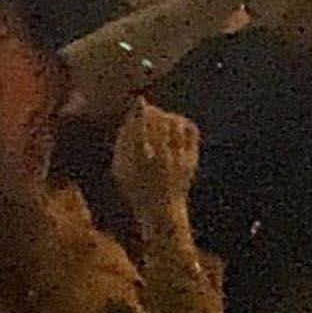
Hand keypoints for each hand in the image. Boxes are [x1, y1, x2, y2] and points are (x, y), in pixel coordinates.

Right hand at [111, 99, 200, 229]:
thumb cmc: (136, 188)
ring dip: (167, 116)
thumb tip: (131, 116)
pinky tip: (176, 123)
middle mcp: (161, 159)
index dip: (140, 112)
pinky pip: (190, 132)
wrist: (162, 210)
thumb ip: (123, 142)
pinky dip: (183, 123)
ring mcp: (178, 160)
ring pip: (175, 126)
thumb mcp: (120, 168)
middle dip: (154, 112)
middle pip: (159, 124)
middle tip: (149, 110)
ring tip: (161, 116)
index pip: (140, 129)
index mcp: (139, 161)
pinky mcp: (191, 160)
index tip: (140, 102)